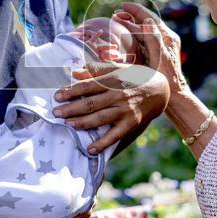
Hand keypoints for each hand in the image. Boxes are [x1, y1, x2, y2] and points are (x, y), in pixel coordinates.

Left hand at [52, 49, 169, 153]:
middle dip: (71, 108)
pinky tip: (90, 149)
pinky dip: (103, 143)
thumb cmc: (134, 77)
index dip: (71, 91)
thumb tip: (75, 72)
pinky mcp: (131, 124)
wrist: (160, 90)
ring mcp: (125, 111)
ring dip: (82, 123)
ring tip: (68, 125)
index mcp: (112, 81)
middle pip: (91, 103)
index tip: (57, 96)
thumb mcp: (117, 68)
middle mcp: (118, 96)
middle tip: (56, 113)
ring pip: (100, 118)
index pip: (87, 86)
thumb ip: (96, 69)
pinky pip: (115, 135)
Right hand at [115, 2, 189, 99]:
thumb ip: (154, 39)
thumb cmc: (167, 79)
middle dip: (131, 17)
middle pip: (146, 22)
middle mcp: (165, 39)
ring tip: (117, 21)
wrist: (174, 94)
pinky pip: (144, 39)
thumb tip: (147, 20)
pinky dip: (133, 35)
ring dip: (131, 25)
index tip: (123, 5)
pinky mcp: (157, 52)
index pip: (150, 18)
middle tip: (116, 14)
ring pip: (144, 30)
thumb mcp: (160, 58)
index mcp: (167, 37)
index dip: (136, 10)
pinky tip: (124, 35)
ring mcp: (161, 45)